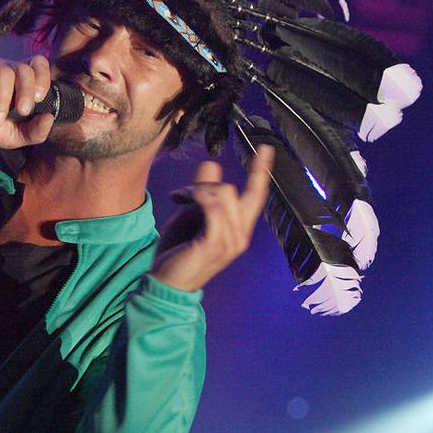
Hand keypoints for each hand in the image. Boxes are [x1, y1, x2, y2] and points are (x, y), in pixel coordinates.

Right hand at [0, 47, 54, 148]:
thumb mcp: (13, 136)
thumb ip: (34, 132)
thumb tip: (50, 118)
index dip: (42, 77)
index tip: (39, 98)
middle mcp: (3, 68)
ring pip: (6, 70)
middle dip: (26, 92)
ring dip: (4, 98)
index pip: (37, 65)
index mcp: (17, 81)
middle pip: (25, 69)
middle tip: (21, 111)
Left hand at [152, 145, 273, 291]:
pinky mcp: (216, 244)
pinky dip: (196, 196)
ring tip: (180, 197)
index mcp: (238, 228)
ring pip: (222, 195)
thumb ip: (204, 192)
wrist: (166, 282)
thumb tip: (212, 165)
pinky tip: (181, 198)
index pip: (256, 196)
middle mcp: (240, 235)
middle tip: (183, 193)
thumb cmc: (178, 250)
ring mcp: (231, 241)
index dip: (261, 172)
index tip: (266, 149)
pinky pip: (212, 206)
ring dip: (196, 190)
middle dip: (205, 184)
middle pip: (233, 190)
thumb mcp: (191, 215)